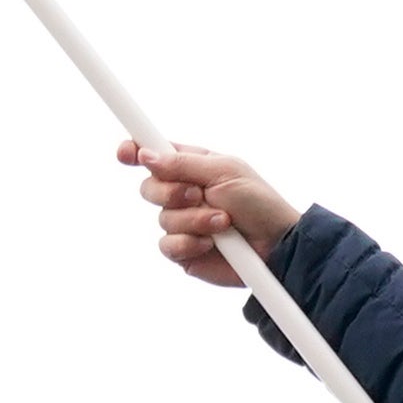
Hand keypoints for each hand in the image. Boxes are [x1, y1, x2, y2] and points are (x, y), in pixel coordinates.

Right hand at [120, 138, 301, 289]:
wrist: (276, 246)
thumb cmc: (259, 203)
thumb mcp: (225, 172)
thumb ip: (184, 164)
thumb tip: (146, 156)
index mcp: (192, 166)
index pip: (154, 155)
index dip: (135, 151)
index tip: (126, 152)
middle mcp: (183, 194)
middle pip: (149, 188)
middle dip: (171, 192)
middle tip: (198, 194)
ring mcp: (182, 224)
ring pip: (162, 219)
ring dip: (193, 220)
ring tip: (223, 222)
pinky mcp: (184, 252)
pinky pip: (167, 246)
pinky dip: (189, 243)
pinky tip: (210, 243)